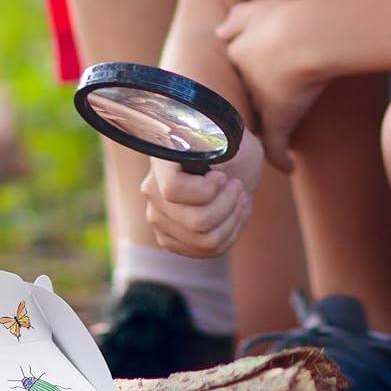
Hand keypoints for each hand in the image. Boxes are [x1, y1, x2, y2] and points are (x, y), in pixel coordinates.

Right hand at [139, 134, 263, 257]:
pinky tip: (233, 214)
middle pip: (196, 222)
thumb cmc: (228, 147)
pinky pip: (208, 251)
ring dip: (232, 219)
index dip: (206, 189)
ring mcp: (159, 219)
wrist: (227, 164)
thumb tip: (204, 152)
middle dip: (228, 205)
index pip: (174, 189)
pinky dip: (230, 233)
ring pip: (205, 241)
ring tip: (239, 199)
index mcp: (161, 161)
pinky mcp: (170, 239)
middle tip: (237, 187)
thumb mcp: (228, 138)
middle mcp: (152, 192)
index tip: (222, 176)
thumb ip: (214, 146)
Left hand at [216, 0, 328, 171]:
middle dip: (241, 110)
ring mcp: (260, 104)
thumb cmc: (286, 20)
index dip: (242, 77)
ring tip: (262, 144)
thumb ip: (236, 18)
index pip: (237, 70)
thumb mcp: (256, 9)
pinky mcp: (279, 121)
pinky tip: (288, 167)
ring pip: (254, 124)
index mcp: (238, 53)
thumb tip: (218, 33)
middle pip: (241, 101)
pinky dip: (280, 158)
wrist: (303, 38)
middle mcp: (244, 82)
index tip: (245, 84)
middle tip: (245, 118)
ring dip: (258, 134)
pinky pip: (276, 146)